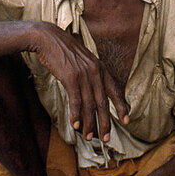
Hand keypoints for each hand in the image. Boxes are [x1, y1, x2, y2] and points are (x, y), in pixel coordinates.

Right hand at [29, 22, 128, 141]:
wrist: (49, 38)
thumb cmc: (64, 51)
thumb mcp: (83, 60)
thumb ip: (90, 74)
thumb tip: (92, 91)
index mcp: (100, 68)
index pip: (114, 90)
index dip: (121, 107)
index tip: (126, 121)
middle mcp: (95, 72)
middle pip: (103, 103)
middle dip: (105, 122)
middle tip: (105, 138)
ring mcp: (83, 75)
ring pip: (89, 105)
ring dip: (90, 123)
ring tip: (89, 136)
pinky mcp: (70, 77)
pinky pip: (75, 100)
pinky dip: (76, 114)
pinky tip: (76, 125)